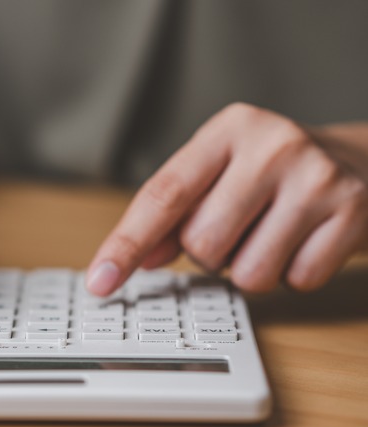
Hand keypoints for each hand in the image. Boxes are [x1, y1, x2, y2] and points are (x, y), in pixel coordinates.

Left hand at [87, 103, 367, 294]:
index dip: (127, 243)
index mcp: (227, 130)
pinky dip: (293, 273)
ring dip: (250, 268)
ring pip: (247, 272)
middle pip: (202, 243)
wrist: (362, 163)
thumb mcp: (219, 176)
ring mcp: (316, 177)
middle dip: (211, 253)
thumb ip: (173, 216)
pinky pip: (295, 280)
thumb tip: (138, 260)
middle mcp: (271, 144)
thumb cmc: (273, 174)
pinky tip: (305, 240)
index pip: (163, 195)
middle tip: (239, 227)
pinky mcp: (352, 211)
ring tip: (272, 232)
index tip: (100, 281)